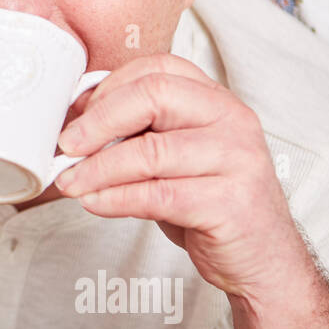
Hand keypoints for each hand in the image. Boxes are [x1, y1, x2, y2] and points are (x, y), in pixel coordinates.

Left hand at [52, 53, 305, 300]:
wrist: (262, 259)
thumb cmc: (210, 203)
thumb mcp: (176, 157)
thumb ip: (139, 133)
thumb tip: (75, 122)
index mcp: (216, 100)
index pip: (156, 69)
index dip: (108, 87)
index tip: (75, 113)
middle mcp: (232, 120)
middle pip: (153, 97)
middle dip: (98, 121)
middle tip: (65, 145)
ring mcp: (236, 160)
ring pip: (150, 152)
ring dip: (97, 169)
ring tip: (69, 182)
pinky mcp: (230, 203)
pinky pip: (158, 195)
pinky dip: (116, 199)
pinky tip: (94, 203)